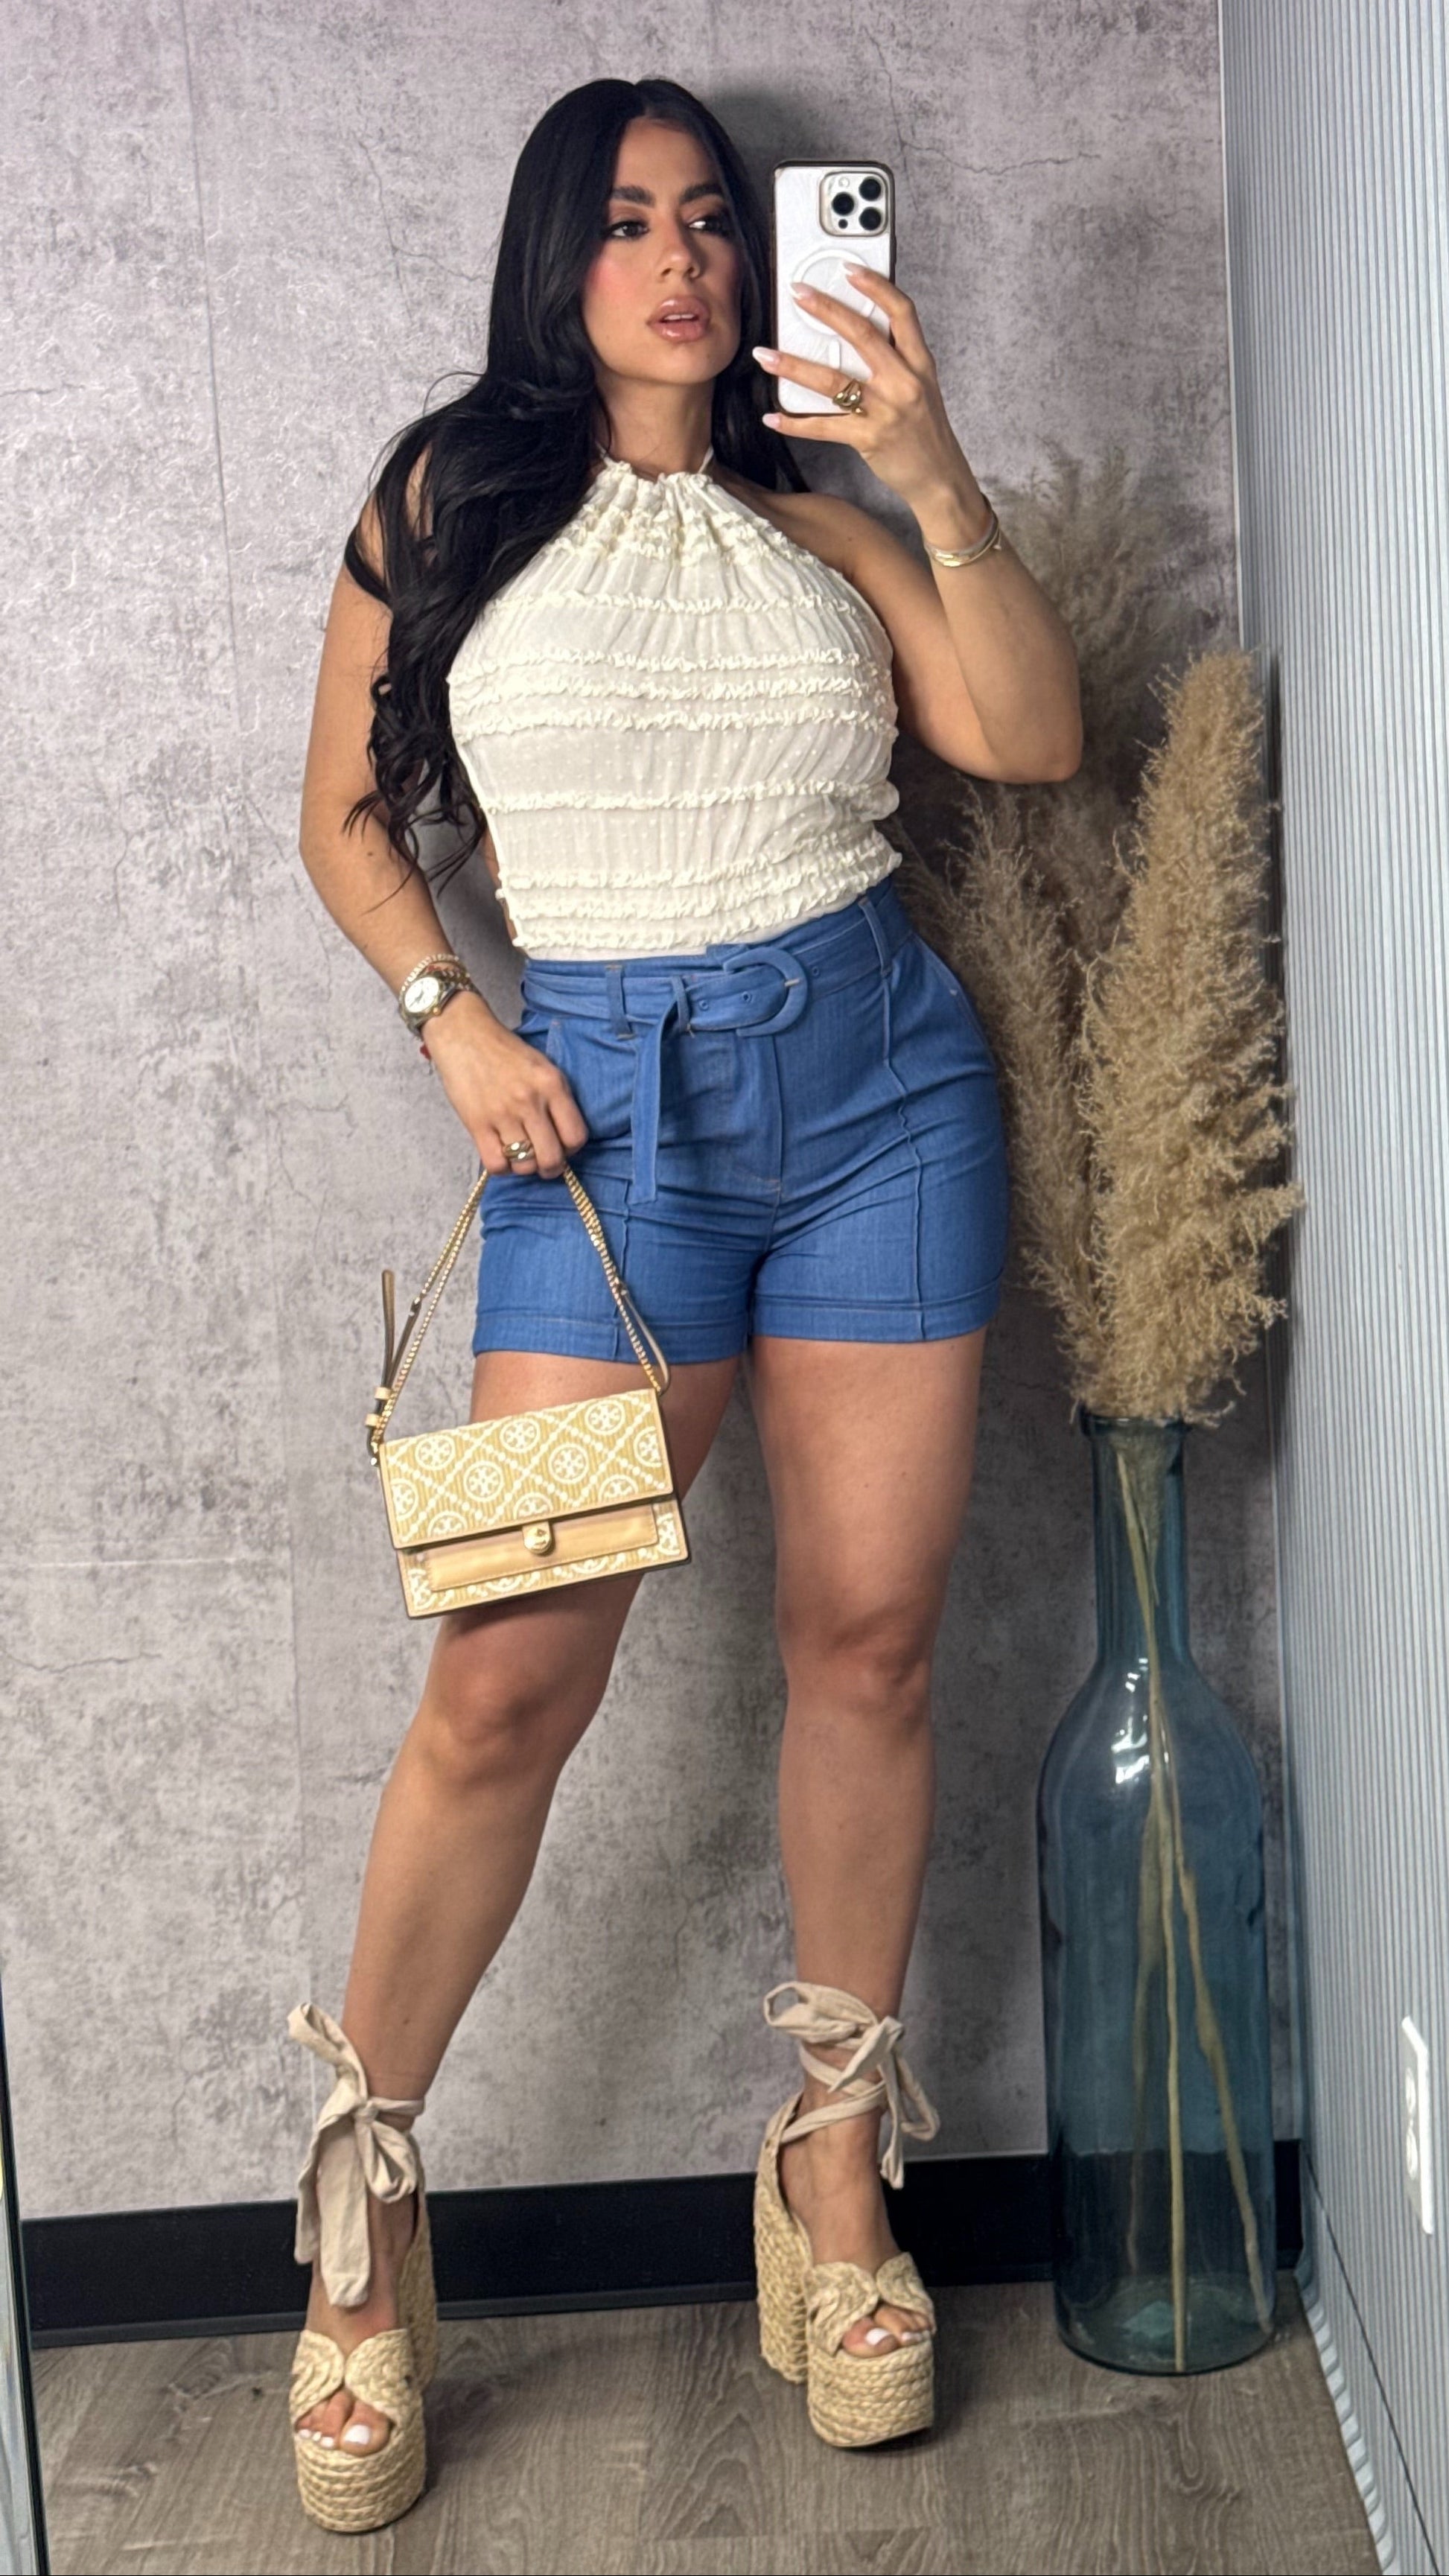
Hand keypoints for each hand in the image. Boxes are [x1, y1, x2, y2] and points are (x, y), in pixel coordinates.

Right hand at [422, 993, 589, 1177]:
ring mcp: (503, 1114)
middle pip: (552, 1158)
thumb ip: (556, 1098)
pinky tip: (500, 1153)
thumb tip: (563, 1137)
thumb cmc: (504, 1051)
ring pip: (525, 1165)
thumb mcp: (542, 1066)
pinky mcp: (477, 1124)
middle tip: (543, 1161)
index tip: (561, 1145)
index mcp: (552, 1085)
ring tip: (519, 1154)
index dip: (571, 1149)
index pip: (576, 1136)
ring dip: (524, 1167)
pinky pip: (496, 1164)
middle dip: (551, 1167)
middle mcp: (530, 1102)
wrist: (463, 1034)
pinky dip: (501, 1167)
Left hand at [753, 269, 988, 529]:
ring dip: (793, 366)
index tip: (849, 269)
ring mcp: (887, 410)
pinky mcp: (869, 438)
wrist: (941, 479)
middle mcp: (905, 382)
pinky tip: (773, 417)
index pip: (902, 312)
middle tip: (797, 293)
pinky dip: (795, 423)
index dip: (876, 286)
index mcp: (920, 363)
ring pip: (833, 380)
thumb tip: (859, 333)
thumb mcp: (922, 387)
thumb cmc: (926, 432)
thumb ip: (897, 360)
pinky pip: (824, 427)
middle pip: (862, 334)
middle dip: (826, 310)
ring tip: (765, 355)